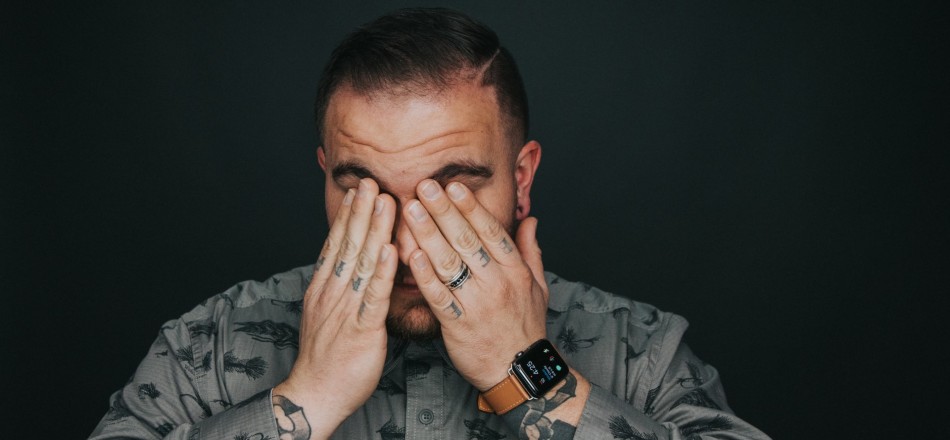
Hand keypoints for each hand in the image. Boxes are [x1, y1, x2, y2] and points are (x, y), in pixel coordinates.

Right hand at [273, 178, 396, 438]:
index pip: (336, 245)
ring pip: (361, 263)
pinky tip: (391, 250)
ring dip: (374, 230)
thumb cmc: (327, 356)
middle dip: (361, 212)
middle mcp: (331, 293)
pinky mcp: (361, 329)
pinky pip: (373, 296)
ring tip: (385, 202)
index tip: (358, 190)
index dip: (348, 216)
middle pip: (347, 245)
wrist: (315, 393)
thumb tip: (348, 267)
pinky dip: (382, 272)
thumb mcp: (327, 314)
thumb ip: (338, 288)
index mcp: (324, 289)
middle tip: (371, 181)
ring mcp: (344, 310)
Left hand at [404, 179, 548, 390]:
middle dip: (443, 211)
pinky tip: (409, 254)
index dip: (470, 207)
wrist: (519, 371)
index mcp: (514, 270)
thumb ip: (531, 250)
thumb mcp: (538, 286)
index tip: (453, 186)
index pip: (490, 231)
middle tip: (424, 186)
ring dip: (427, 234)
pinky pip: (438, 295)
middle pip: (466, 240)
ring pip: (448, 263)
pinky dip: (423, 274)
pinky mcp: (457, 324)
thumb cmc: (525, 327)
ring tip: (410, 210)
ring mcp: (477, 303)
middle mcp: (496, 283)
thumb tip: (530, 219)